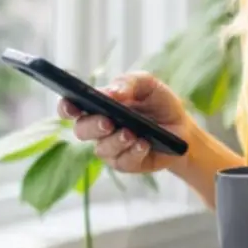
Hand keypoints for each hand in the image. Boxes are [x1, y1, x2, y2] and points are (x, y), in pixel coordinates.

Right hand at [60, 71, 192, 175]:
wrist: (181, 127)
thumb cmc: (158, 103)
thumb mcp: (147, 84)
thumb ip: (128, 83)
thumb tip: (112, 92)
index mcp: (97, 106)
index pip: (71, 107)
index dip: (66, 107)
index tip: (71, 104)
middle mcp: (98, 129)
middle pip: (81, 131)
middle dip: (93, 126)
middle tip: (108, 121)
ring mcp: (110, 149)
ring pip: (102, 149)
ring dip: (116, 141)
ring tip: (132, 133)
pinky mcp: (126, 164)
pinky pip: (123, 162)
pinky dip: (134, 152)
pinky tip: (144, 144)